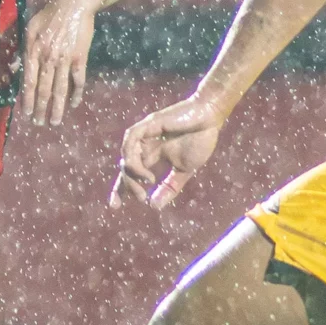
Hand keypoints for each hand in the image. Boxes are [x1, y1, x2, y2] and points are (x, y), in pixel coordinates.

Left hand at [22, 0, 98, 125]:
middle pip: (43, 89)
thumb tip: (13, 69)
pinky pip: (78, 80)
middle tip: (38, 124)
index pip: (29, 81)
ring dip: (57, 108)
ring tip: (55, 122)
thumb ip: (22, 50)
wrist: (74, 5)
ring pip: (60, 89)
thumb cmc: (50, 15)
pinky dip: (76, 94)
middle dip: (40, 108)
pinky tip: (75, 104)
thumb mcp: (30, 28)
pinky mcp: (80, 58)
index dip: (27, 99)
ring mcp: (65, 59)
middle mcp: (48, 58)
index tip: (26, 113)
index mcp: (34, 51)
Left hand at [111, 92, 228, 209]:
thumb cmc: (199, 139)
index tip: (115, 206)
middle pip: (125, 167)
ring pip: (126, 155)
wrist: (210, 117)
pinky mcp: (150, 122)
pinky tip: (145, 170)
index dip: (121, 188)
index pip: (130, 173)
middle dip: (127, 185)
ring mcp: (145, 133)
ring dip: (132, 172)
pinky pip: (131, 138)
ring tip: (148, 182)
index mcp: (152, 155)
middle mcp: (144, 144)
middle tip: (141, 198)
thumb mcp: (184, 170)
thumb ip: (170, 187)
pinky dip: (133, 155)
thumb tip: (154, 206)